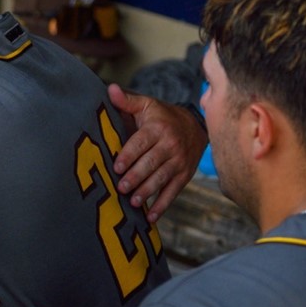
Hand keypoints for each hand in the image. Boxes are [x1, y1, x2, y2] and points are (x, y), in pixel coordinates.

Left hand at [109, 84, 206, 221]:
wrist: (195, 126)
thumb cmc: (162, 116)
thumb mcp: (146, 105)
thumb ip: (127, 101)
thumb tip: (110, 89)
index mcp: (158, 128)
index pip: (141, 143)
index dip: (129, 155)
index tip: (117, 167)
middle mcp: (170, 145)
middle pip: (151, 163)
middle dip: (136, 176)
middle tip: (121, 188)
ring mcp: (179, 162)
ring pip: (162, 178)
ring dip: (148, 192)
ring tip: (133, 202)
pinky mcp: (184, 175)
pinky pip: (173, 192)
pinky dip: (162, 205)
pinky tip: (150, 217)